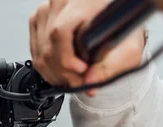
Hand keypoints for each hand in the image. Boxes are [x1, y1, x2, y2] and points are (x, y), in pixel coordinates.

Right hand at [29, 0, 145, 95]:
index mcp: (82, 2)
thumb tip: (89, 83)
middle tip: (78, 82)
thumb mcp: (127, 48)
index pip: (60, 32)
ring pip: (40, 53)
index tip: (81, 71)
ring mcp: (46, 11)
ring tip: (71, 79)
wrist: (115, 19)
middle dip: (62, 73)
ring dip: (54, 73)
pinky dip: (46, 67)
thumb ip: (108, 67)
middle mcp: (60, 3)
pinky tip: (60, 71)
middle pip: (48, 47)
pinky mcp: (38, 20)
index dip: (66, 58)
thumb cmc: (122, 28)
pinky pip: (35, 52)